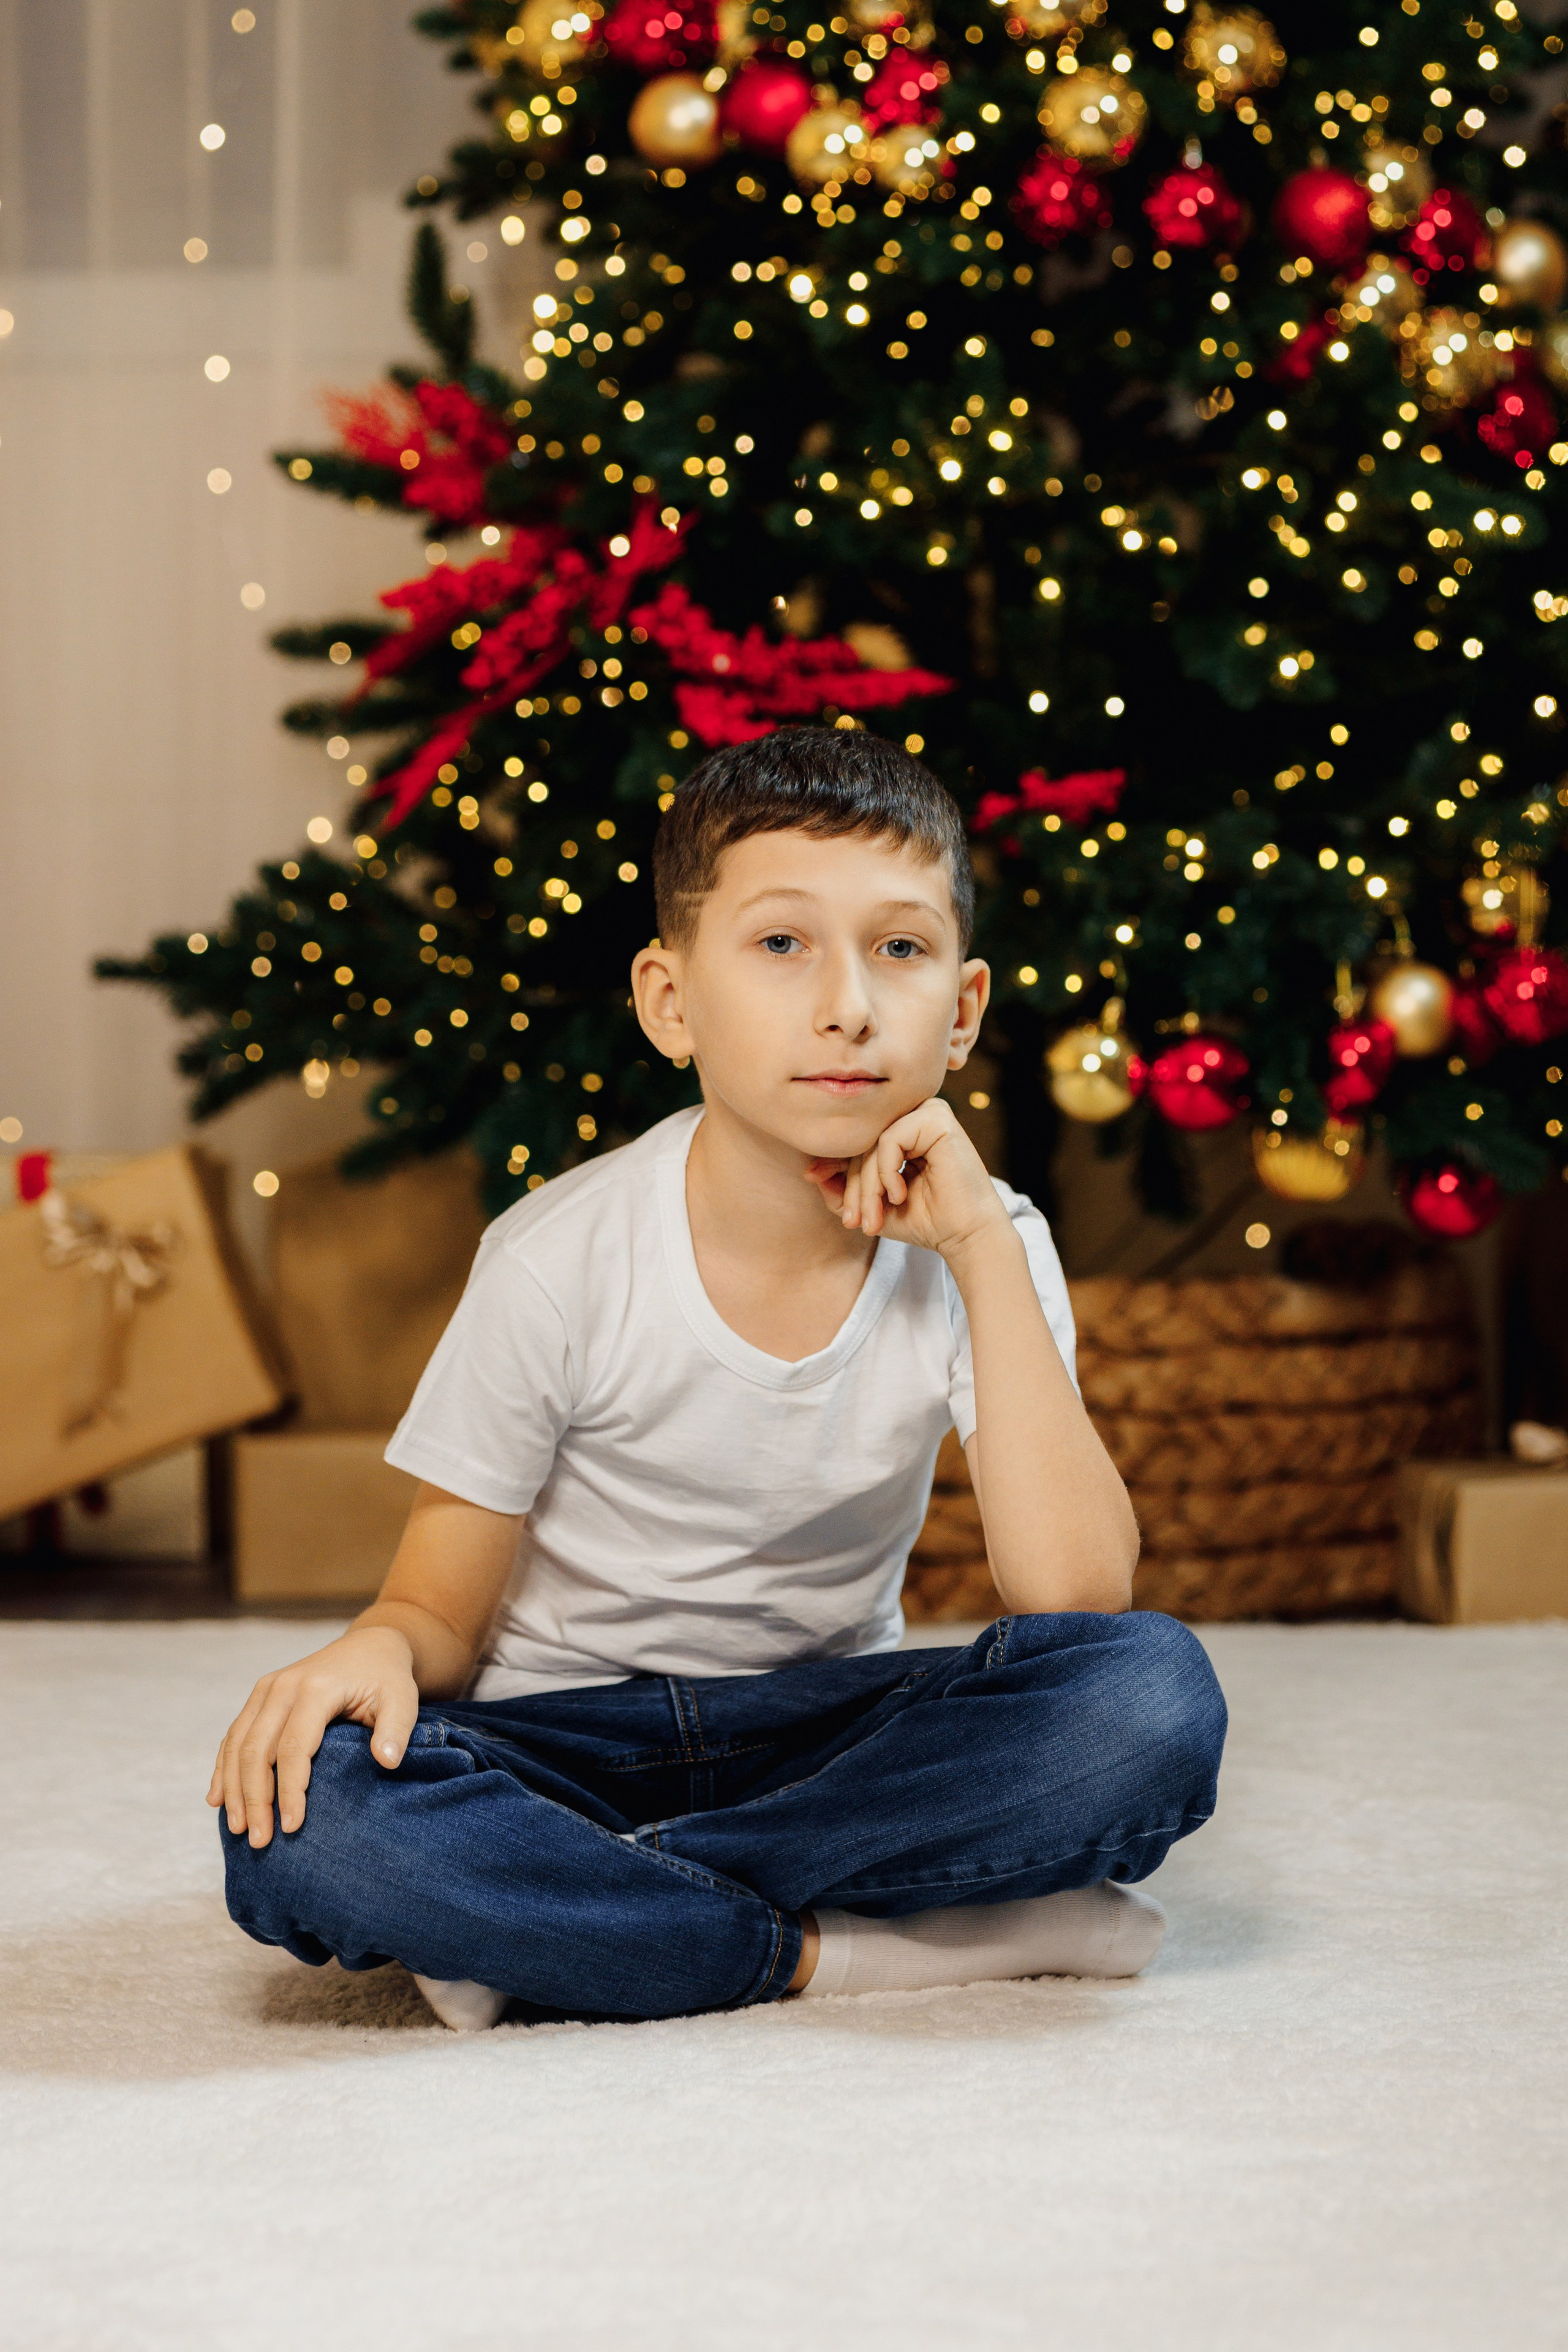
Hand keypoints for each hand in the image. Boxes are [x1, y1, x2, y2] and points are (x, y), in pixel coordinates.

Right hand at [206, 1624, 419, 1848]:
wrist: (370, 1646)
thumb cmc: (387, 1678)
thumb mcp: (403, 1698)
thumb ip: (397, 1729)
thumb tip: (387, 1761)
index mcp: (316, 1689)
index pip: (294, 1748)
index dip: (289, 1790)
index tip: (293, 1827)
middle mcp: (283, 1686)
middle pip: (257, 1750)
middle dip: (255, 1799)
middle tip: (260, 1840)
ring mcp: (267, 1689)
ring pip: (238, 1744)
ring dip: (234, 1789)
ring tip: (238, 1829)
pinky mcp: (260, 1695)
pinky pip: (234, 1735)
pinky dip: (223, 1767)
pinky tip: (218, 1798)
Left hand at [803, 1096, 1009, 1261]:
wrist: (965, 1236)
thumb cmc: (926, 1221)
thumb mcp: (873, 1205)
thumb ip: (843, 1189)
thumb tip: (811, 1173)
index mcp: (903, 1129)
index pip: (858, 1137)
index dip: (832, 1158)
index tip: (812, 1177)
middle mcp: (914, 1114)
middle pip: (863, 1141)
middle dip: (853, 1186)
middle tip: (854, 1221)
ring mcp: (927, 1112)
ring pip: (873, 1141)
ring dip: (867, 1185)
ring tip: (874, 1218)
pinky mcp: (937, 1118)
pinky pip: (890, 1139)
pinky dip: (886, 1171)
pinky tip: (899, 1195)